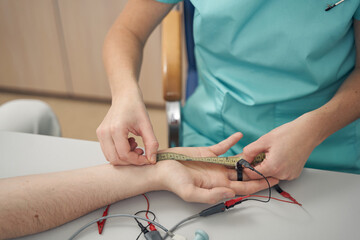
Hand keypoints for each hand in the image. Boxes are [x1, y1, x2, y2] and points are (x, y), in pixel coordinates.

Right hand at [97, 89, 157, 164]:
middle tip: (141, 151)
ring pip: (111, 158)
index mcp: (116, 129)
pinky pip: (108, 152)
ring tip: (135, 145)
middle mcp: (104, 133)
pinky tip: (129, 143)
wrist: (125, 96)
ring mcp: (100, 134)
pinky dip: (119, 152)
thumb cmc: (135, 107)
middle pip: (116, 159)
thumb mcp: (147, 125)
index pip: (125, 155)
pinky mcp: (100, 135)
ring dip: (125, 157)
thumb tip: (152, 160)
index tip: (148, 158)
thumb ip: (151, 143)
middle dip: (131, 160)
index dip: (138, 160)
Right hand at [157, 132, 278, 203]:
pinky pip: (222, 146)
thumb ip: (212, 195)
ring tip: (262, 152)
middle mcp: (219, 175)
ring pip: (236, 160)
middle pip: (243, 174)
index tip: (272, 180)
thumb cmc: (172, 182)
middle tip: (275, 165)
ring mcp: (214, 163)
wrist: (161, 167)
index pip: (242, 187)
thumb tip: (232, 193)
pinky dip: (231, 141)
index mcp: (217, 186)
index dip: (258, 185)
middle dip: (259, 171)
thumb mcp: (191, 193)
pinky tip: (240, 136)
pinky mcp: (208, 152)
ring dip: (248, 156)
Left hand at [242, 113, 320, 179]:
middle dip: (257, 166)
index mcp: (273, 167)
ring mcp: (289, 175)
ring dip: (266, 166)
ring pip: (270, 175)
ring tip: (271, 152)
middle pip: (261, 175)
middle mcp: (282, 175)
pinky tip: (279, 156)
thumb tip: (243, 159)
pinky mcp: (293, 174)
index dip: (246, 166)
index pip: (252, 174)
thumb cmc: (288, 134)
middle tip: (259, 153)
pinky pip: (279, 173)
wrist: (308, 132)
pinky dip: (275, 167)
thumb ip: (250, 151)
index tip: (246, 159)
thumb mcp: (263, 140)